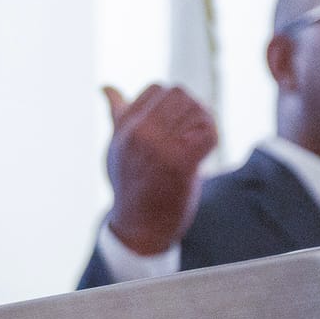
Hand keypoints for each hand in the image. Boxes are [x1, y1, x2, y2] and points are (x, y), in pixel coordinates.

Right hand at [102, 84, 217, 255]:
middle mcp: (138, 134)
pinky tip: (204, 155)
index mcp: (124, 126)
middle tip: (194, 133)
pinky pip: (208, 133)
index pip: (157, 88)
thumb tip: (106, 88)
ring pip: (196, 110)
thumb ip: (117, 116)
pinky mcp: (179, 165)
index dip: (172, 103)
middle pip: (179, 94)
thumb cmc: (131, 186)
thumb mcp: (117, 148)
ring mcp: (158, 148)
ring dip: (205, 124)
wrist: (139, 229)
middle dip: (192, 110)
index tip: (175, 126)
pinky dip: (213, 140)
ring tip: (199, 144)